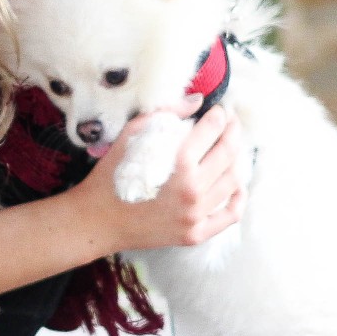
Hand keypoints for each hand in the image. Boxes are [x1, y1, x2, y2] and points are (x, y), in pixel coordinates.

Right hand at [71, 105, 244, 254]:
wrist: (97, 220)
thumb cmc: (111, 175)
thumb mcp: (131, 136)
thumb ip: (165, 113)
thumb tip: (197, 100)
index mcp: (178, 165)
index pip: (212, 131)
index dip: (219, 116)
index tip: (219, 110)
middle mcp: (192, 191)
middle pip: (228, 154)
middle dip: (234, 132)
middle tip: (231, 123)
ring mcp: (195, 216)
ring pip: (233, 182)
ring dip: (237, 160)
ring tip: (230, 150)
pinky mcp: (194, 234)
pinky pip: (229, 216)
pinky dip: (239, 199)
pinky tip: (237, 186)